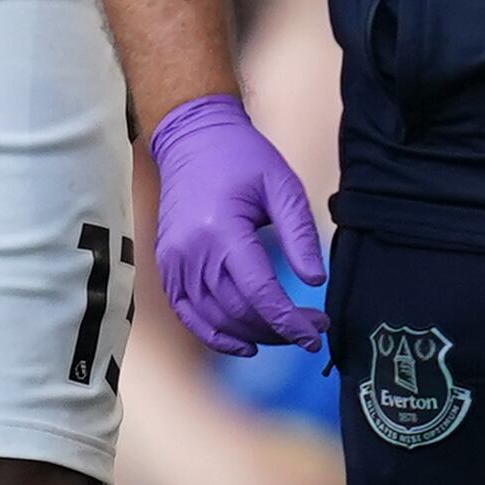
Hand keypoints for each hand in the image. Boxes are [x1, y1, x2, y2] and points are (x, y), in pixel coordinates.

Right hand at [147, 96, 328, 355]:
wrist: (191, 140)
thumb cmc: (240, 158)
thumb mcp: (282, 186)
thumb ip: (299, 235)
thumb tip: (314, 282)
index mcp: (221, 229)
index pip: (259, 292)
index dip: (289, 320)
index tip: (316, 332)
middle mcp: (192, 252)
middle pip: (238, 311)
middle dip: (279, 330)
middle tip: (312, 331)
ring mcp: (174, 262)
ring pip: (215, 319)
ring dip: (253, 336)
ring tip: (285, 334)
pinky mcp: (168, 266)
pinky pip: (188, 314)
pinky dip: (215, 336)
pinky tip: (244, 344)